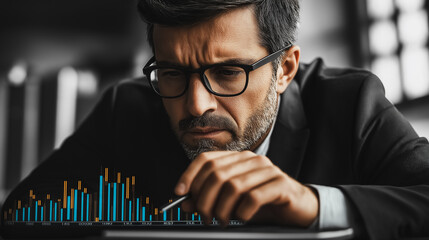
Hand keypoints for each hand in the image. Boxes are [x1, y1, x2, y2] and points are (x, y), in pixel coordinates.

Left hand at [174, 151, 318, 225]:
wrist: (297, 208)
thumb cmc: (263, 203)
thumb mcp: (232, 203)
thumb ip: (210, 199)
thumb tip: (186, 202)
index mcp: (238, 158)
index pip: (207, 159)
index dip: (189, 175)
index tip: (179, 193)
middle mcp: (251, 160)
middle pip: (217, 174)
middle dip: (205, 199)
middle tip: (205, 217)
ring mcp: (267, 170)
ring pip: (233, 186)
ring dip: (221, 209)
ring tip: (221, 221)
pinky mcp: (280, 184)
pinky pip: (253, 197)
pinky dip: (242, 211)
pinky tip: (241, 218)